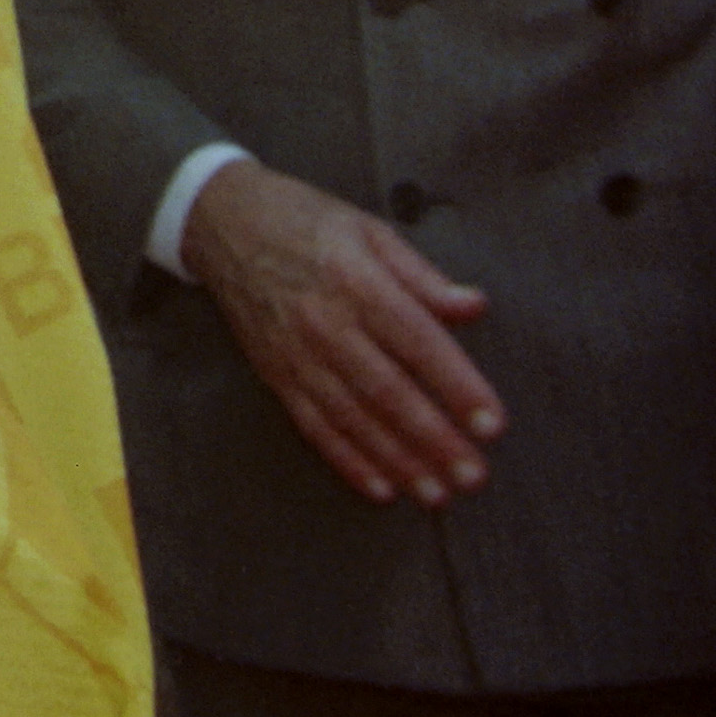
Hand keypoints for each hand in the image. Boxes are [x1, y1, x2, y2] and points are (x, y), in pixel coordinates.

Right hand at [181, 160, 502, 507]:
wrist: (224, 221)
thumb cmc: (306, 222)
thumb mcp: (369, 231)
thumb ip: (423, 277)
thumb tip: (475, 307)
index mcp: (357, 281)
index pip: (418, 341)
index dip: (457, 386)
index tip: (491, 424)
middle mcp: (326, 322)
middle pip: (388, 390)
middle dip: (434, 439)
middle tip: (473, 476)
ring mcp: (296, 353)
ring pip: (353, 418)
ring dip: (397, 461)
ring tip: (436, 495)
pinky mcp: (275, 374)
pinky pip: (313, 425)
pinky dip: (346, 460)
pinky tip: (379, 488)